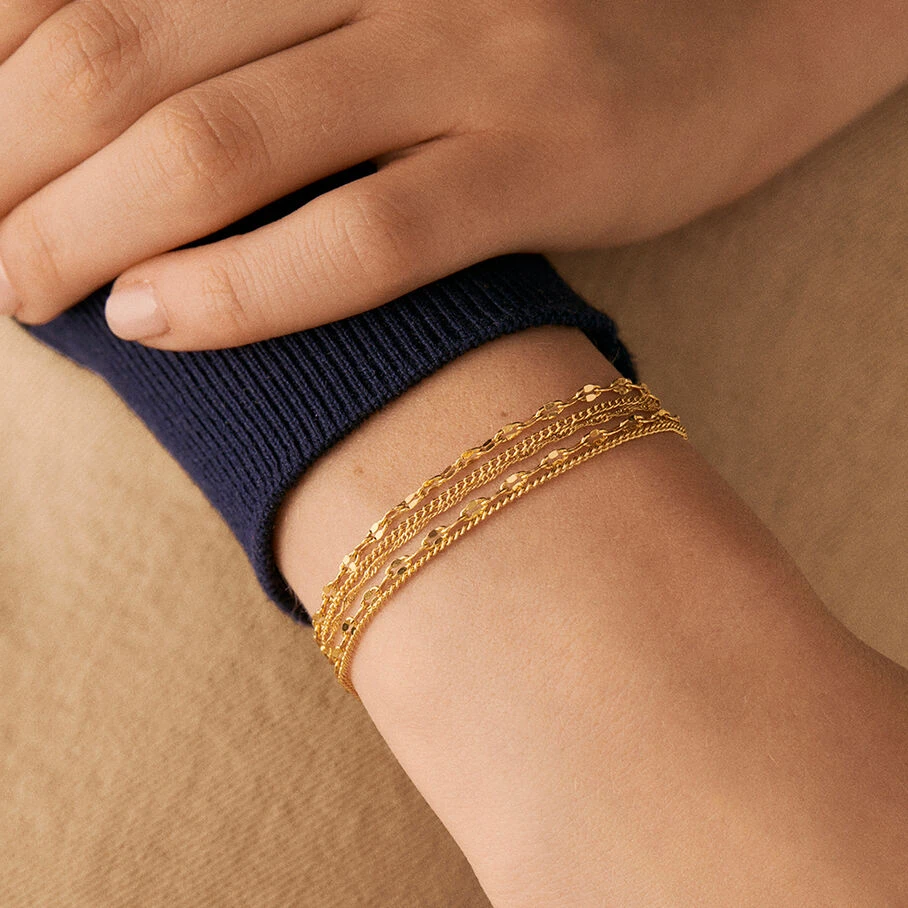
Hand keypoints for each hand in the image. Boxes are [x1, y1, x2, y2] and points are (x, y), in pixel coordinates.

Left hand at [0, 0, 904, 349]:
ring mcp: (471, 61)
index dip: (0, 73)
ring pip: (228, 140)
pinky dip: (246, 284)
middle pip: (129, 58)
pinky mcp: (546, 161)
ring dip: (87, 226)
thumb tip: (132, 123)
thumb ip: (268, 43)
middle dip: (14, 163)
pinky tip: (154, 325)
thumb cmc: (544, 38)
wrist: (745, 33)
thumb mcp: (392, 9)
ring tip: (23, 295)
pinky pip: (368, 232)